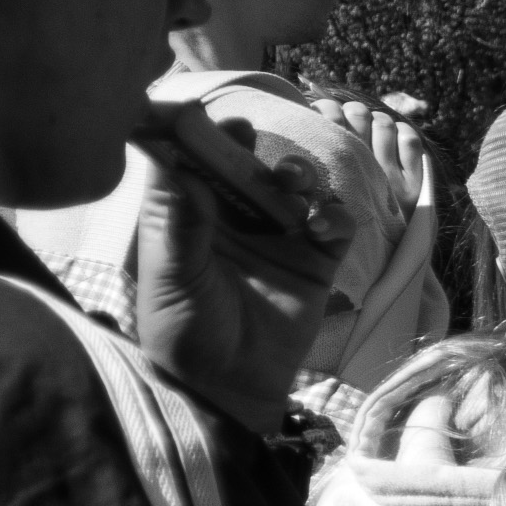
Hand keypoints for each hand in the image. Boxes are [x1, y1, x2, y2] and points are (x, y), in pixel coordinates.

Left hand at [121, 106, 342, 439]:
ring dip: (296, 175)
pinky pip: (334, 225)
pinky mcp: (316, 260)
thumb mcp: (171, 278)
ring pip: (294, 188)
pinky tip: (322, 225)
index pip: (191, 164)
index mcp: (189, 218)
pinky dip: (334, 215)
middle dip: (249, 147)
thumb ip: (177, 223)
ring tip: (292, 183)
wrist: (229, 387)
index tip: (196, 119)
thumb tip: (175, 165)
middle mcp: (234, 219)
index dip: (194, 137)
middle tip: (246, 138)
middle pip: (246, 166)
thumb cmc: (186, 332)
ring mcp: (278, 238)